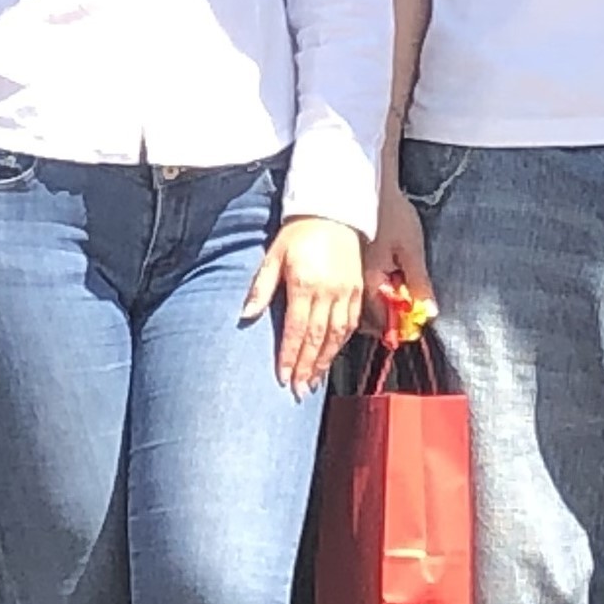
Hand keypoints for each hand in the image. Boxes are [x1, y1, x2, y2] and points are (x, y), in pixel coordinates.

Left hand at [244, 214, 364, 390]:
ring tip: (314, 382)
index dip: (290, 356)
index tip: (283, 377)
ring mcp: (346, 292)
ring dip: (324, 361)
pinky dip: (341, 343)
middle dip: (307, 367)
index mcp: (305, 284)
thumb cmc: (299, 233)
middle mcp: (329, 292)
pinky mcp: (358, 290)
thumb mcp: (274, 256)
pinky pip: (351, 323)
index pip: (296, 329)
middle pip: (317, 338)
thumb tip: (245, 316)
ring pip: (336, 335)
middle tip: (298, 391)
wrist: (334, 212)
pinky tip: (331, 356)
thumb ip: (261, 288)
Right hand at [361, 180, 435, 335]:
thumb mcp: (412, 250)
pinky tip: (383, 285)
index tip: (415, 326)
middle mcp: (355, 284)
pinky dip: (371, 295)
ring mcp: (349, 275)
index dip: (400, 329)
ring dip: (379, 310)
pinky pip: (357, 292)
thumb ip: (419, 284)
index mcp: (372, 283)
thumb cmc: (393, 214)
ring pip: (360, 307)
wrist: (370, 185)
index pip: (383, 322)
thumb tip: (429, 312)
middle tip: (407, 315)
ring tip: (397, 300)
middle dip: (387, 322)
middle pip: (368, 319)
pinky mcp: (348, 266)